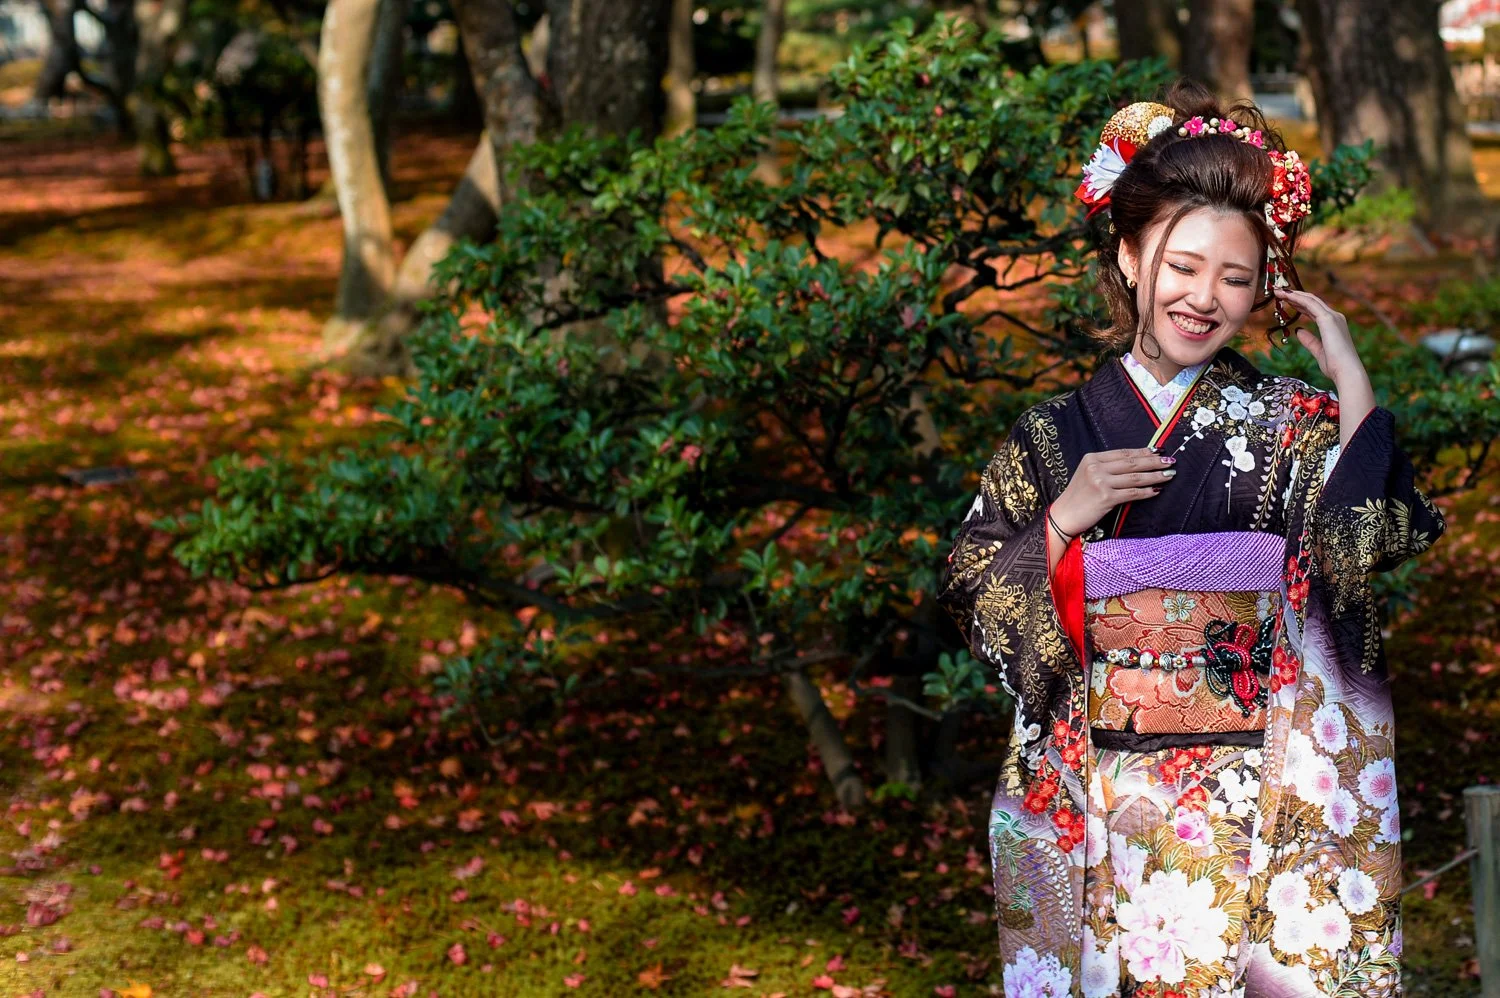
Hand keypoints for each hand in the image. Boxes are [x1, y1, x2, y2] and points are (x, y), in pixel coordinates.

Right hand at [1049, 447, 1176, 538]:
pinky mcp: (1105, 498)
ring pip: (1135, 477)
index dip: (1143, 452)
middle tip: (1170, 461)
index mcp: (1092, 458)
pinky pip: (1132, 493)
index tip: (1159, 451)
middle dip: (1154, 462)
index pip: (1123, 453)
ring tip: (1169, 475)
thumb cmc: (1078, 497)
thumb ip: (1108, 467)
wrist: (1063, 516)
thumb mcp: (1089, 475)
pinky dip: (1146, 492)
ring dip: (1155, 476)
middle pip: (1132, 463)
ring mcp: (1100, 482)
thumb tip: (1137, 462)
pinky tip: (1156, 490)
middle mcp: (1096, 468)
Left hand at [1272, 287, 1368, 389]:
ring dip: (1293, 294)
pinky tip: (1286, 296)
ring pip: (1310, 300)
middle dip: (1295, 296)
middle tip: (1279, 292)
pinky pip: (1310, 304)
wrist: (1346, 371)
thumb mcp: (1318, 351)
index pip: (1314, 309)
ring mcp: (1333, 317)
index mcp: (1334, 325)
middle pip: (1312, 301)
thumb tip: (1298, 331)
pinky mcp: (1328, 319)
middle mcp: (1335, 317)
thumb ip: (1309, 340)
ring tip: (1278, 291)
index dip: (1299, 303)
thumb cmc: (1335, 365)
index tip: (1285, 301)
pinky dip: (1297, 298)